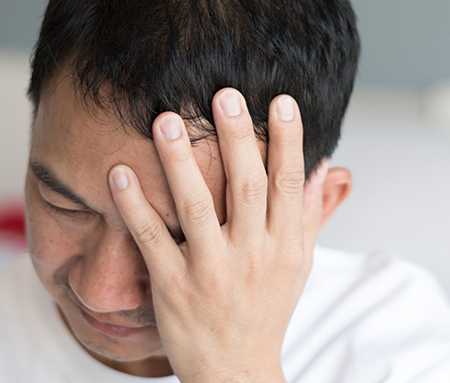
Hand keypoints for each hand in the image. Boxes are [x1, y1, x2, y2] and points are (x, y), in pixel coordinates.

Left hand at [107, 88, 326, 381]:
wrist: (236, 372)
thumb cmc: (267, 310)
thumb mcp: (299, 264)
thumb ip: (310, 214)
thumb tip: (329, 168)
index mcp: (286, 245)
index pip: (289, 184)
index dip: (288, 140)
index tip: (281, 101)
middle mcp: (253, 256)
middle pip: (246, 186)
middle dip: (236, 138)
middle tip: (224, 95)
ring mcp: (211, 271)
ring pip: (195, 207)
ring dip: (179, 162)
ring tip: (165, 120)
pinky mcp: (173, 287)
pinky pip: (152, 240)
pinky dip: (134, 207)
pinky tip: (120, 173)